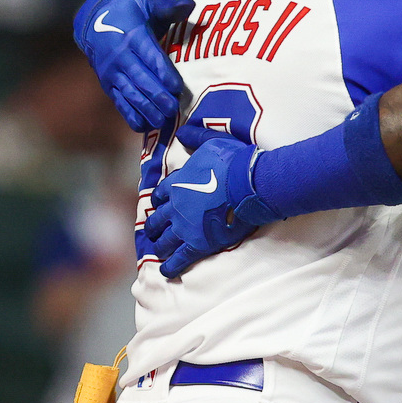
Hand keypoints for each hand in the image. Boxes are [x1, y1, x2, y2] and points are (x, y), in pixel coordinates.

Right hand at [75, 0, 194, 131]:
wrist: (95, 22)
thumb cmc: (131, 14)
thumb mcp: (148, 5)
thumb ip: (169, 7)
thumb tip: (190, 4)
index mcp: (133, 36)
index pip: (149, 56)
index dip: (163, 72)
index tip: (177, 86)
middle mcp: (120, 56)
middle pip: (140, 79)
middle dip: (156, 96)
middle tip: (173, 108)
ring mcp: (112, 73)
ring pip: (129, 94)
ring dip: (145, 109)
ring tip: (162, 120)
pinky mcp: (108, 85)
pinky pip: (119, 102)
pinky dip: (130, 116)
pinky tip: (144, 126)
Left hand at [145, 127, 270, 277]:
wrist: (248, 183)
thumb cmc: (234, 161)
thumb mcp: (213, 141)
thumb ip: (195, 137)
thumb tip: (182, 130)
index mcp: (177, 183)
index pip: (159, 195)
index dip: (158, 202)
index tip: (158, 206)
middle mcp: (175, 206)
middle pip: (157, 220)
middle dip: (154, 227)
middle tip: (153, 232)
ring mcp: (185, 227)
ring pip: (164, 241)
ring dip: (160, 247)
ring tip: (158, 252)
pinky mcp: (198, 244)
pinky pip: (179, 259)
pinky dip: (171, 266)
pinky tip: (167, 272)